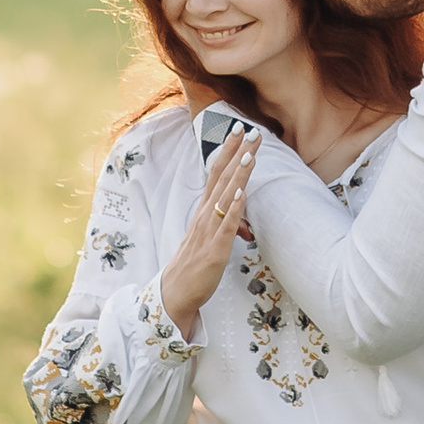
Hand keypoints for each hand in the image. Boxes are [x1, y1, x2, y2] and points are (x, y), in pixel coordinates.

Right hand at [160, 125, 258, 332]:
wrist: (175, 294)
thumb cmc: (193, 264)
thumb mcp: (210, 235)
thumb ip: (223, 217)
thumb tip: (238, 201)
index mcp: (204, 211)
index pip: (216, 173)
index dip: (227, 151)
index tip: (238, 129)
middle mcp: (205, 216)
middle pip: (221, 178)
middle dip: (236, 153)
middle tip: (249, 130)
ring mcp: (209, 232)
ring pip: (224, 197)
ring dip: (237, 175)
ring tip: (249, 154)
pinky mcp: (214, 250)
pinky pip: (225, 227)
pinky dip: (233, 209)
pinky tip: (240, 194)